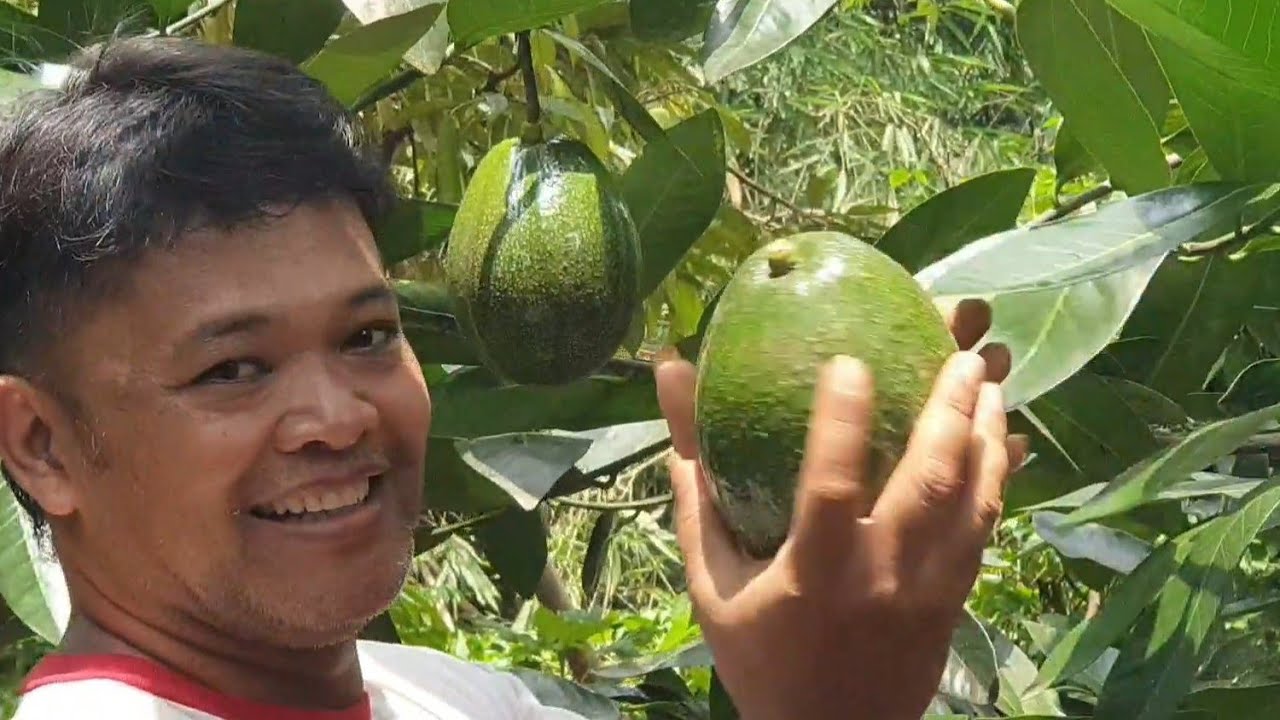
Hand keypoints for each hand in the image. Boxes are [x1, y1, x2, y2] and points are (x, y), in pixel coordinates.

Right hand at [655, 298, 1026, 719]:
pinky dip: (998, 480)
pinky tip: (1004, 443)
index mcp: (813, 573)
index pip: (832, 488)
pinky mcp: (954, 604)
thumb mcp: (712, 584)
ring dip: (986, 437)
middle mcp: (880, 578)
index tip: (850, 359)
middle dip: (952, 410)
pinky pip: (987, 532)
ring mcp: (927, 593)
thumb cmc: (760, 660)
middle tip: (962, 352)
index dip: (843, 423)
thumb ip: (697, 494)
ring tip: (989, 382)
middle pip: (929, 483)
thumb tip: (674, 387)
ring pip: (973, 504)